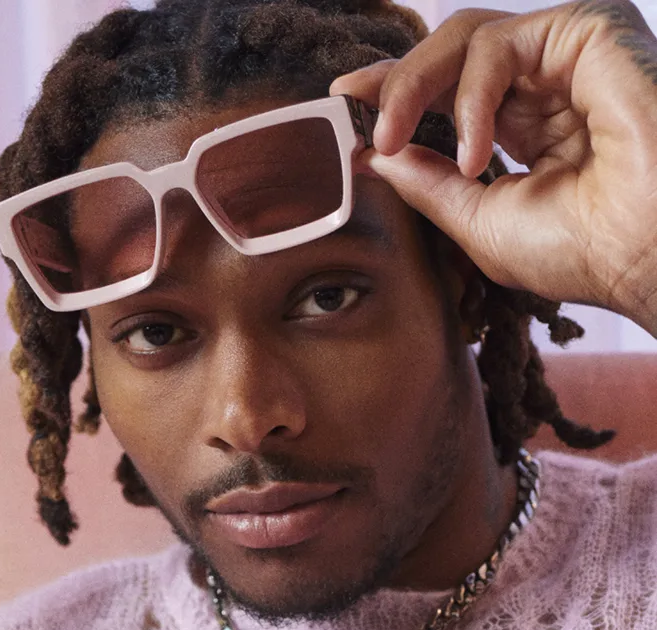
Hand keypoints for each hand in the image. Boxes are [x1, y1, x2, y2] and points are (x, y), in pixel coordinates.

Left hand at [331, 1, 656, 334]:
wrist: (645, 256)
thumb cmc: (581, 252)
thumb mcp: (480, 222)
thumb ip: (428, 185)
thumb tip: (375, 156)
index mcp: (528, 127)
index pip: (451, 92)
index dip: (396, 94)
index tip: (345, 106)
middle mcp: (546, 86)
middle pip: (449, 56)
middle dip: (394, 86)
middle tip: (361, 121)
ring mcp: (567, 56)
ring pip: (464, 37)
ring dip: (414, 87)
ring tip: (395, 138)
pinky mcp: (586, 31)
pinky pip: (497, 45)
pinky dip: (471, 98)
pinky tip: (474, 154)